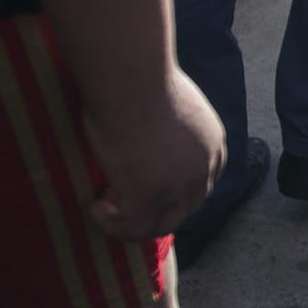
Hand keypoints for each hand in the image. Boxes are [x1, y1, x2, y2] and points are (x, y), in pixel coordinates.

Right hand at [84, 68, 224, 239]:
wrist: (132, 80)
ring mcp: (179, 187)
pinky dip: (113, 225)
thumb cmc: (142, 79)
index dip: (175, 191)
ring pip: (162, 224)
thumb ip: (173, 121)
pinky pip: (133, 228)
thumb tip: (150, 124)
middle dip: (156, 209)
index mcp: (213, 143)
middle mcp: (204, 168)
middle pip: (187, 207)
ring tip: (105, 208)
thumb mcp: (174, 100)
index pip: (203, 182)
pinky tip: (94, 207)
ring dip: (133, 223)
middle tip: (120, 199)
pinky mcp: (149, 197)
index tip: (145, 185)